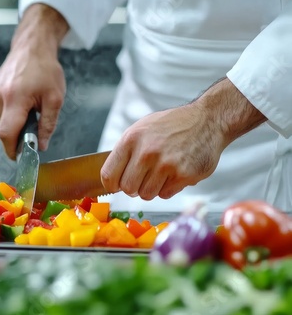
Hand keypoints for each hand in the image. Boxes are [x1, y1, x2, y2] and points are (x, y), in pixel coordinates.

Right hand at [0, 4, 68, 159]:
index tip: (20, 158)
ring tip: (31, 110)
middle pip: (4, 130)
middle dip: (18, 136)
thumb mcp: (55, 99)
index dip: (12, 150)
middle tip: (35, 129)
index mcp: (14, 99)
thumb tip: (41, 146)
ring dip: (16, 123)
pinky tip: (23, 103)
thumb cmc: (46, 70)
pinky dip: (12, 114)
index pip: (7, 134)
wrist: (31, 47)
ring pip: (3, 122)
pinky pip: (1, 112)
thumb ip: (47, 125)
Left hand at [101, 78, 265, 199]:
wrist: (207, 120)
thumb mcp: (141, 129)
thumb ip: (126, 152)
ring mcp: (166, 165)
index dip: (111, 185)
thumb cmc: (172, 126)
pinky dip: (169, 188)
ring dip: (152, 189)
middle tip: (143, 178)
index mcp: (131, 140)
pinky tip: (175, 173)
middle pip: (128, 189)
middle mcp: (147, 152)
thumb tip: (111, 179)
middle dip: (134, 187)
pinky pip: (166, 194)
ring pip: (147, 195)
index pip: (109, 174)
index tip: (115, 186)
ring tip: (161, 173)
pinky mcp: (183, 175)